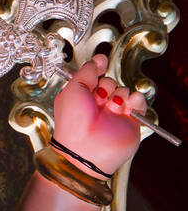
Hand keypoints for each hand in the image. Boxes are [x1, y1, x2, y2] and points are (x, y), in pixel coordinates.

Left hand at [53, 54, 145, 175]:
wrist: (85, 150)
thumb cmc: (72, 122)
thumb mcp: (73, 90)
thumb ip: (86, 72)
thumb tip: (98, 60)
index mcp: (82, 97)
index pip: (94, 76)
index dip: (98, 67)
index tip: (101, 61)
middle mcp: (98, 104)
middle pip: (110, 81)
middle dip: (105, 85)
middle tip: (98, 98)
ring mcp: (115, 112)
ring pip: (124, 89)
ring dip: (118, 94)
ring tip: (111, 106)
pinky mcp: (130, 121)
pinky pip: (138, 101)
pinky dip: (135, 99)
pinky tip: (125, 105)